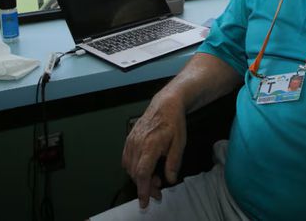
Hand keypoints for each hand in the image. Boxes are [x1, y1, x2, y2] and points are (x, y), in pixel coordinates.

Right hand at [121, 93, 186, 207]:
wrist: (165, 104)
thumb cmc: (173, 121)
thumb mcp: (180, 143)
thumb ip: (173, 162)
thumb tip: (170, 179)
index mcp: (151, 145)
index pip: (142, 173)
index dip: (143, 189)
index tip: (145, 201)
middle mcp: (138, 143)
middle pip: (135, 173)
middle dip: (145, 186)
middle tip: (158, 191)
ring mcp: (131, 140)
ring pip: (129, 167)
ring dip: (139, 178)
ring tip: (154, 178)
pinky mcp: (129, 139)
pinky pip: (126, 158)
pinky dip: (133, 168)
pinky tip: (144, 169)